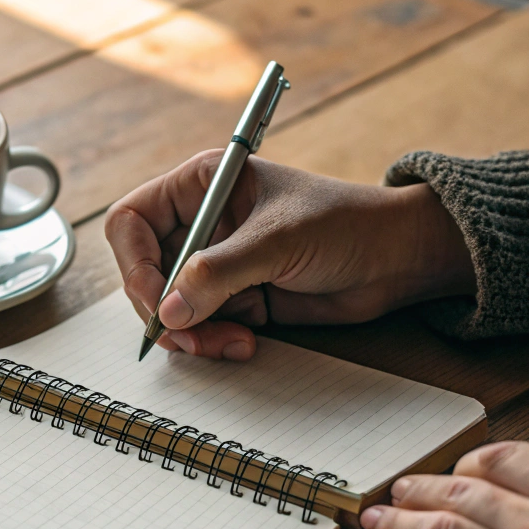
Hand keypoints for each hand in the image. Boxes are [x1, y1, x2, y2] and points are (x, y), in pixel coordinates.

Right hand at [104, 150, 474, 358]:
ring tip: (233, 342)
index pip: (132, 221)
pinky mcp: (234, 299)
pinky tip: (248, 342)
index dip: (135, 263)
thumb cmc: (345, 224)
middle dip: (165, 310)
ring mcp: (216, 264)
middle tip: (190, 336)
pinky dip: (214, 342)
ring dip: (193, 334)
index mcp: (202, 185)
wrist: (395, 260)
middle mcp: (201, 223)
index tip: (156, 301)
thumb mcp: (278, 240)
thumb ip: (219, 274)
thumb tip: (167, 312)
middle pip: (144, 272)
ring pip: (171, 308)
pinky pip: (200, 328)